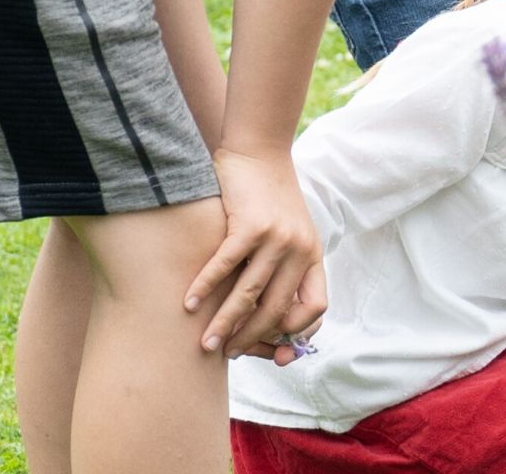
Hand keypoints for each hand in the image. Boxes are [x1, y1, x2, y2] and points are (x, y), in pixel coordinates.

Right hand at [185, 150, 327, 358]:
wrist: (259, 152)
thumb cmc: (269, 200)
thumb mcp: (290, 235)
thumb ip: (284, 270)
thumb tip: (268, 319)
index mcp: (313, 255)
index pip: (316, 307)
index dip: (296, 332)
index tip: (273, 348)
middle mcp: (300, 250)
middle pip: (277, 309)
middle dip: (251, 337)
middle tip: (228, 353)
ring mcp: (276, 238)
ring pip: (249, 294)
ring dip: (225, 322)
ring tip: (207, 342)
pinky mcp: (249, 225)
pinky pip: (225, 266)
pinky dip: (205, 288)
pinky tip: (189, 304)